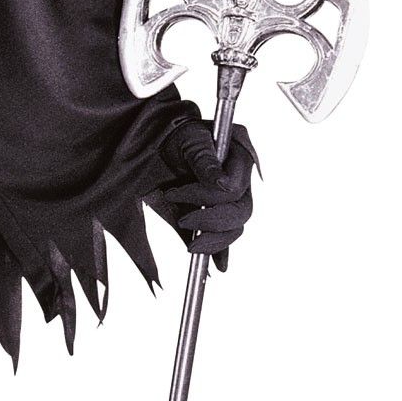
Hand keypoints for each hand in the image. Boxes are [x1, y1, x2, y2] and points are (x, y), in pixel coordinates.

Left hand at [159, 116, 256, 268]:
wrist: (160, 142)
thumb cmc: (179, 134)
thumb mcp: (191, 140)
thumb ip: (206, 161)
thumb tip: (224, 185)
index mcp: (241, 158)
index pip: (235, 189)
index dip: (207, 196)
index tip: (176, 192)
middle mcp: (240, 181)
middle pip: (240, 213)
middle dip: (210, 221)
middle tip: (183, 219)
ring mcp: (230, 199)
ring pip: (234, 229)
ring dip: (213, 240)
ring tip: (191, 245)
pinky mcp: (216, 212)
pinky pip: (225, 236)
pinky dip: (221, 252)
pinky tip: (218, 266)